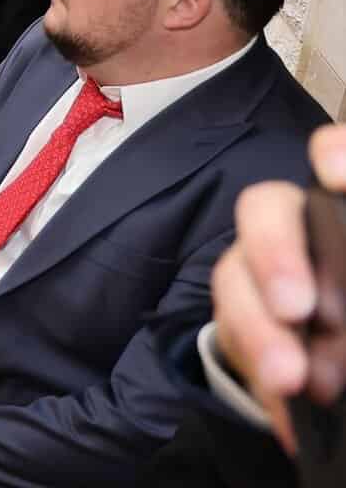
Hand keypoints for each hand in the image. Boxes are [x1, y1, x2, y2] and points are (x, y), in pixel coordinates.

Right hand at [212, 124, 345, 452]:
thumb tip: (340, 317)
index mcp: (343, 212)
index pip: (337, 156)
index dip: (338, 153)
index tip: (336, 174)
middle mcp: (303, 225)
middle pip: (266, 208)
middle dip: (274, 253)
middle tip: (297, 308)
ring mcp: (265, 273)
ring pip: (234, 278)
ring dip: (259, 331)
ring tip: (291, 381)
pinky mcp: (245, 325)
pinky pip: (233, 342)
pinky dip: (262, 382)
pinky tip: (288, 415)